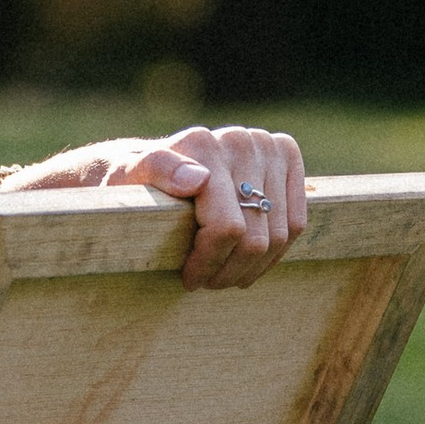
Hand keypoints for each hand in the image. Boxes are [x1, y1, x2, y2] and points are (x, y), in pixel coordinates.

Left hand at [98, 123, 308, 288]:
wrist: (156, 163)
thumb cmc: (138, 182)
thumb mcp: (128, 177)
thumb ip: (156, 171)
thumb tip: (198, 178)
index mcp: (202, 144)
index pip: (226, 227)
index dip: (209, 262)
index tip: (190, 278)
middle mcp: (240, 140)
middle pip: (254, 236)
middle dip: (229, 269)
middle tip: (208, 282)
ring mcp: (268, 147)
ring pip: (279, 235)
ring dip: (253, 267)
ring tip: (226, 276)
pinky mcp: (287, 156)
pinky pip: (296, 222)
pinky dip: (275, 251)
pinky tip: (250, 261)